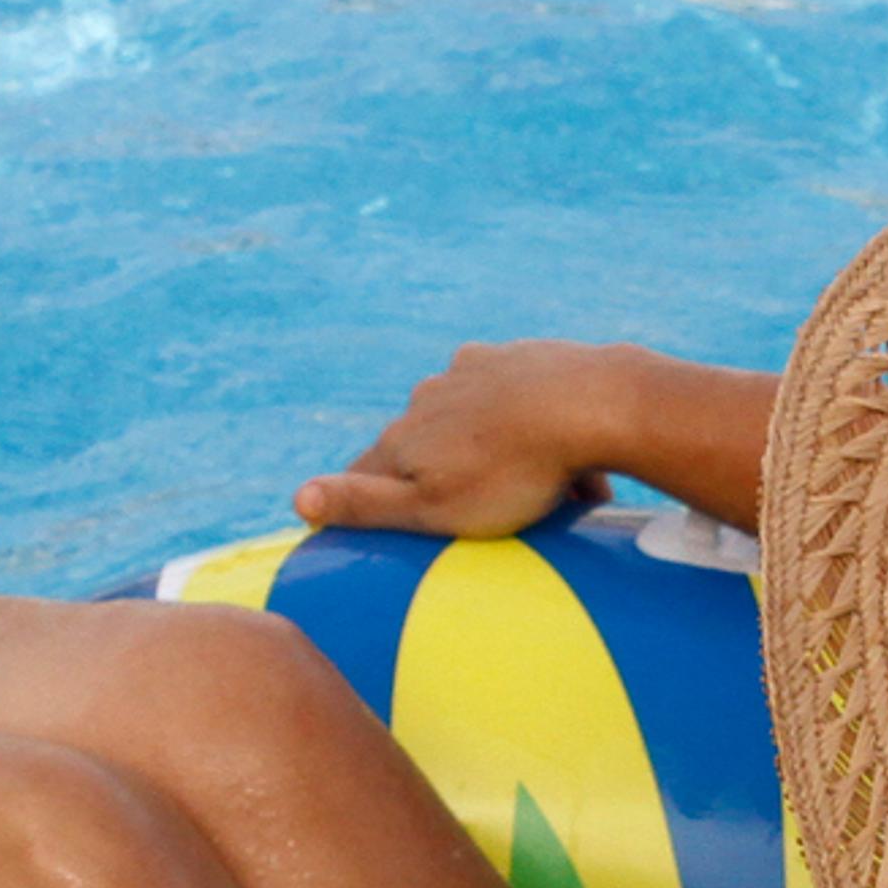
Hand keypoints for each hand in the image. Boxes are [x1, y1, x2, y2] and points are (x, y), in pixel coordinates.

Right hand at [293, 342, 622, 537]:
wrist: (591, 405)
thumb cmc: (513, 472)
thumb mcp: (431, 507)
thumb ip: (364, 503)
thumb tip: (296, 499)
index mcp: (403, 437)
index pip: (366, 476)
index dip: (371, 504)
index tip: (389, 530)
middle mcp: (428, 396)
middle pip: (421, 446)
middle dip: (442, 478)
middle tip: (481, 518)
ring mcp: (474, 371)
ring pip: (468, 420)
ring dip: (489, 452)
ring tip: (535, 491)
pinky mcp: (519, 357)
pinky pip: (513, 400)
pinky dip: (529, 427)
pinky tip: (563, 453)